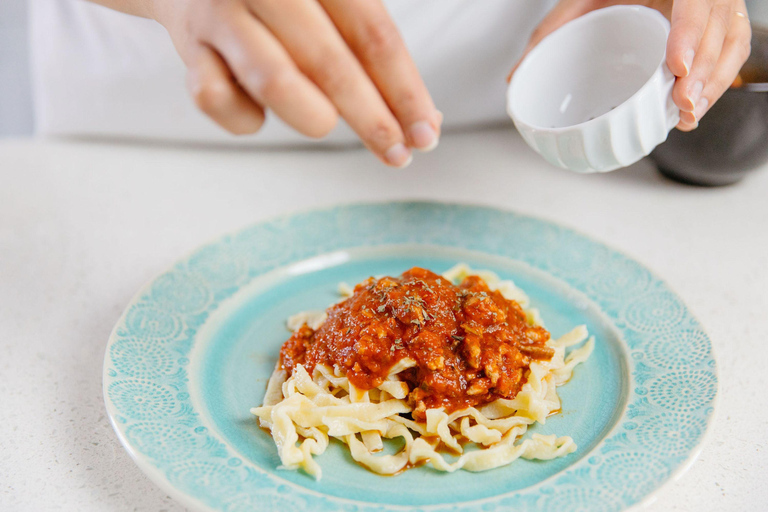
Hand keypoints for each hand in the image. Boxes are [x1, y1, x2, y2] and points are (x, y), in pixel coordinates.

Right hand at [141, 0, 441, 166]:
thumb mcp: (330, 5)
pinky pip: (216, 99)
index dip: (405, 90)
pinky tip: (256, 114)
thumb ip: (371, 50)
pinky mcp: (189, 47)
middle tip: (398, 155)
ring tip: (324, 124)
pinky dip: (244, 121)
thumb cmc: (284, 2)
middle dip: (372, 119)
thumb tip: (425, 119)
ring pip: (274, 81)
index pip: (374, 34)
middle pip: (331, 62)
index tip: (426, 134)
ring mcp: (222, 14)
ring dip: (312, 118)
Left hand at [509, 0, 751, 130]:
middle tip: (683, 103)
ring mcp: (714, 8)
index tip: (678, 66)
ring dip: (714, 83)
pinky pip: (732, 52)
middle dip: (704, 71)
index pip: (695, 1)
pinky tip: (695, 108)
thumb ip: (551, 30)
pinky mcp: (719, 27)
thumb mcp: (582, 0)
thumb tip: (516, 76)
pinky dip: (719, 81)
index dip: (691, 33)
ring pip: (732, 42)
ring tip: (688, 114)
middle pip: (719, 27)